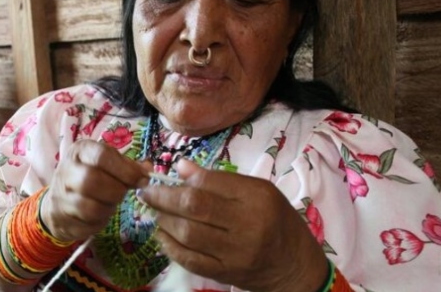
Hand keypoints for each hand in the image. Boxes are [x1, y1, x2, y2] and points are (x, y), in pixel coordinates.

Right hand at [40, 140, 149, 241]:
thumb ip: (128, 166)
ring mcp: (60, 197)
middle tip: (123, 193)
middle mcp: (66, 171)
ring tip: (111, 203)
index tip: (141, 180)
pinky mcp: (61, 220)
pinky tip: (100, 215)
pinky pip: (87, 226)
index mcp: (80, 151)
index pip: (102, 156)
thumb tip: (147, 171)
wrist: (59, 199)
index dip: (126, 170)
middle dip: (116, 191)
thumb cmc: (90, 176)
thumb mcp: (107, 164)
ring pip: (90, 208)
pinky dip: (100, 223)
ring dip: (108, 209)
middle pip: (92, 181)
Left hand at [140, 159, 327, 291]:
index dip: (181, 178)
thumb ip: (219, 179)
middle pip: (195, 207)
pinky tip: (162, 235)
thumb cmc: (276, 221)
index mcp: (257, 197)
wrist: (295, 266)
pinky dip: (169, 246)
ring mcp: (236, 252)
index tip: (160, 176)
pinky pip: (189, 259)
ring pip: (188, 233)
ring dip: (163, 220)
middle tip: (146, 193)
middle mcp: (248, 224)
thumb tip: (181, 167)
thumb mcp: (258, 191)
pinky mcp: (226, 273)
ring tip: (155, 212)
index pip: (210, 182)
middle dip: (163, 197)